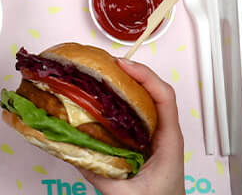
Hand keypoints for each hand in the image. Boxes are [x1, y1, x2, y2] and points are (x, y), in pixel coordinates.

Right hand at [78, 58, 183, 194]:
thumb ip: (100, 176)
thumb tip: (72, 152)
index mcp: (168, 142)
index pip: (164, 97)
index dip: (145, 76)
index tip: (122, 66)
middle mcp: (165, 134)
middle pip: (154, 92)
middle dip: (131, 73)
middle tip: (104, 65)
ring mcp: (156, 137)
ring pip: (145, 101)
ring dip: (125, 85)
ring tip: (101, 77)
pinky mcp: (146, 142)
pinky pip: (136, 114)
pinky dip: (120, 102)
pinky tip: (102, 102)